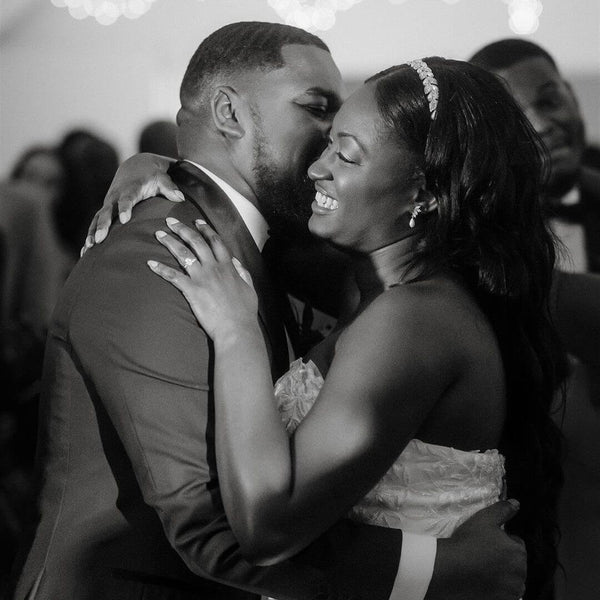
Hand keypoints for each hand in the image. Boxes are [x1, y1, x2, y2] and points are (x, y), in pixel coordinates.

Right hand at [81, 153, 182, 254]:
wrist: (136, 166)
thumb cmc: (153, 175)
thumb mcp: (163, 178)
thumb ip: (170, 188)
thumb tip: (180, 197)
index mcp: (130, 188)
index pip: (127, 198)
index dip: (125, 208)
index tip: (124, 220)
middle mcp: (116, 196)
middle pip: (107, 211)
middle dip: (102, 225)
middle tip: (99, 240)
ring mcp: (109, 203)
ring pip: (98, 218)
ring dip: (92, 232)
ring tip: (89, 248)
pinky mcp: (106, 209)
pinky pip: (95, 223)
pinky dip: (90, 235)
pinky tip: (85, 251)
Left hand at [147, 218, 258, 339]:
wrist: (236, 328)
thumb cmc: (244, 312)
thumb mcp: (249, 288)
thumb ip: (242, 273)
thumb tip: (235, 262)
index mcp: (228, 266)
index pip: (215, 241)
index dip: (205, 229)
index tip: (197, 221)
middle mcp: (214, 268)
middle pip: (196, 242)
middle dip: (182, 229)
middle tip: (170, 221)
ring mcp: (202, 278)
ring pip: (183, 254)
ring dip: (169, 242)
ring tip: (159, 234)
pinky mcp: (192, 290)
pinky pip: (173, 276)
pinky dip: (161, 269)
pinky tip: (151, 264)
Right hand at [428, 500, 525, 599]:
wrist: (451, 569)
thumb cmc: (468, 542)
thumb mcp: (484, 519)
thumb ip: (503, 510)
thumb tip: (516, 503)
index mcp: (519, 552)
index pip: (516, 544)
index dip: (502, 541)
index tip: (487, 542)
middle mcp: (520, 574)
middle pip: (515, 563)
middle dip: (504, 559)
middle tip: (483, 555)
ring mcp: (511, 591)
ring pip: (511, 580)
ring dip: (502, 575)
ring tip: (482, 569)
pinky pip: (504, 593)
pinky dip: (497, 589)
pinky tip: (483, 581)